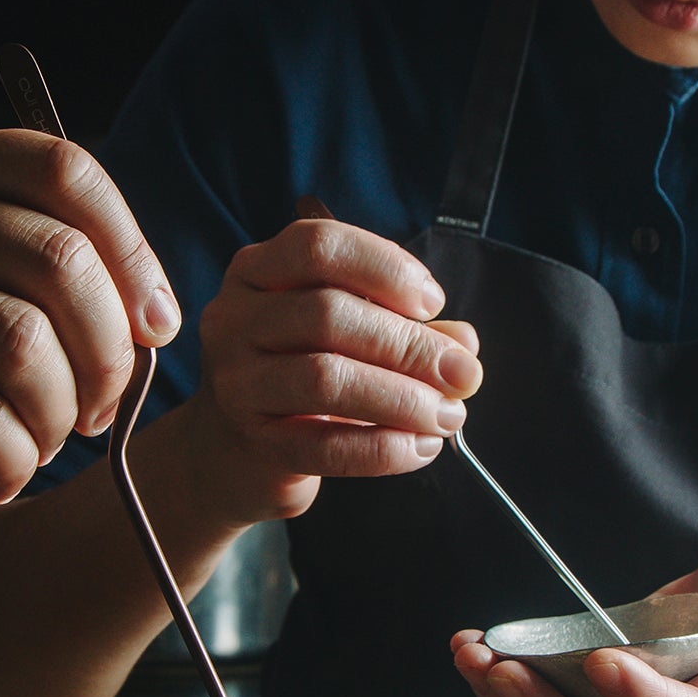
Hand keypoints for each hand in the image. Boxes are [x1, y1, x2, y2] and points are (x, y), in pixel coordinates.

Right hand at [0, 128, 178, 501]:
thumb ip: (15, 250)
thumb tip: (149, 313)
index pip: (67, 172)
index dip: (133, 253)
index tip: (154, 328)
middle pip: (59, 264)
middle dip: (109, 355)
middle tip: (99, 409)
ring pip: (22, 346)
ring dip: (59, 416)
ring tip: (41, 442)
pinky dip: (10, 459)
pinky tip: (0, 472)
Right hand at [183, 215, 483, 520]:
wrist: (234, 450)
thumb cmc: (300, 372)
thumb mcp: (348, 334)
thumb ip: (404, 328)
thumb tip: (462, 345)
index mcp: (259, 272)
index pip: (319, 247)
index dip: (385, 268)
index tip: (432, 302)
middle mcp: (235, 318)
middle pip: (327, 314)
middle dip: (408, 345)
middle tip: (462, 374)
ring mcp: (236, 382)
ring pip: (325, 379)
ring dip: (402, 398)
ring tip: (447, 415)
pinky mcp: (253, 443)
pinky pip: (324, 446)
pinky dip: (383, 448)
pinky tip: (420, 447)